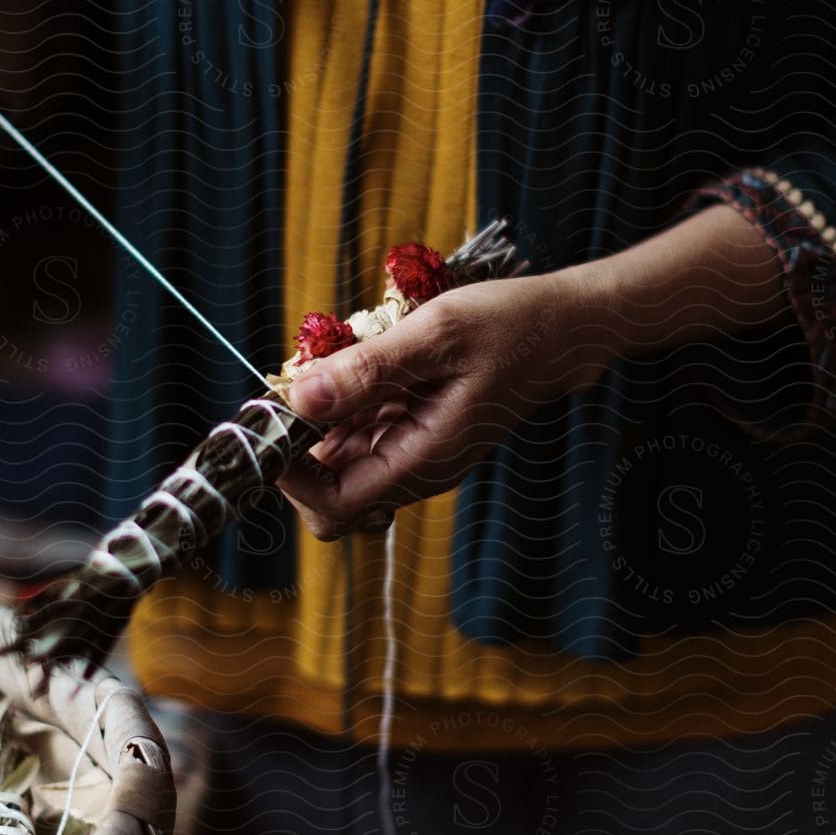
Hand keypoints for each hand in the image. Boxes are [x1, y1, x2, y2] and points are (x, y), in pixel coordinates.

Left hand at [277, 270, 619, 539]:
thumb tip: (299, 398)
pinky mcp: (409, 427)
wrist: (561, 327)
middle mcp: (413, 468)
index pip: (332, 507)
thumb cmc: (511, 327)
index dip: (290, 475)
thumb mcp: (438, 334)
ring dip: (319, 412)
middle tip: (298, 376)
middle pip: (326, 491)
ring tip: (333, 354)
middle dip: (300, 439)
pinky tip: (355, 354)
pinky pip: (357, 428)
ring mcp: (410, 449)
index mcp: (423, 460)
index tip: (274, 416)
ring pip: (336, 457)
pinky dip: (342, 397)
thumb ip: (369, 368)